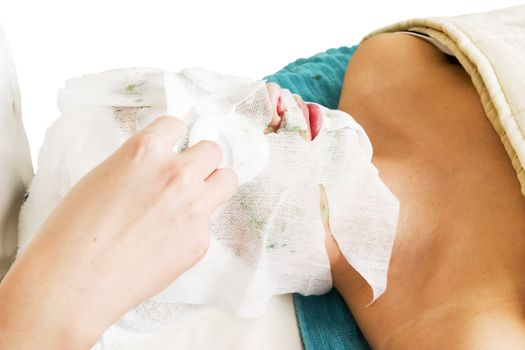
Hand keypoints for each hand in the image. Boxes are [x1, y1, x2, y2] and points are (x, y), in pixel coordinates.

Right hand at [0, 116, 237, 348]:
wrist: (73, 284)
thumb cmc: (73, 232)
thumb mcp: (102, 177)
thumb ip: (139, 165)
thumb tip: (159, 166)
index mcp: (146, 151)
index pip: (176, 125)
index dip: (172, 138)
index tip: (172, 147)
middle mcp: (177, 174)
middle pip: (211, 150)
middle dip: (199, 160)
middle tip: (186, 174)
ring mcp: (193, 208)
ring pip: (226, 180)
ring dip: (213, 184)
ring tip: (195, 198)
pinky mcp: (200, 240)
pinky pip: (209, 222)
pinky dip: (194, 227)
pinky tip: (168, 241)